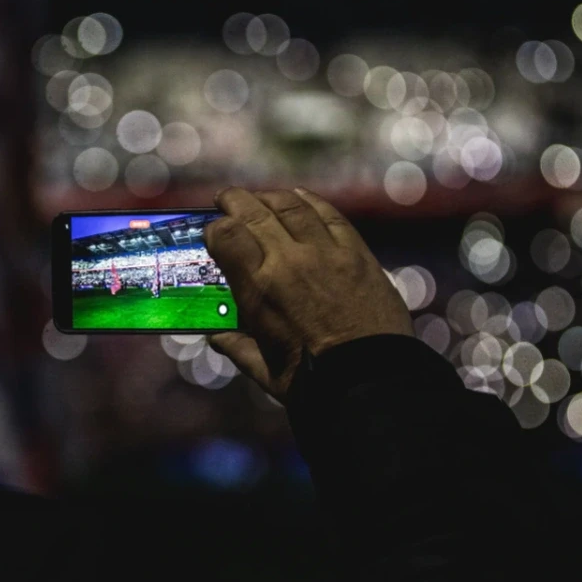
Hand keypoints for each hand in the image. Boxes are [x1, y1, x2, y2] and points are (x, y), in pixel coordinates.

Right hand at [204, 187, 413, 399]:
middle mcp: (288, 260)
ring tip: (260, 198)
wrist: (371, 381)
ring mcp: (325, 252)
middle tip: (225, 199)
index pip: (226, 235)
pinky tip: (299, 198)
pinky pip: (330, 215)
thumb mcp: (264, 371)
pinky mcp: (356, 253)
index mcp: (259, 289)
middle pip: (254, 211)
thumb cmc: (312, 384)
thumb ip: (237, 348)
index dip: (213, 228)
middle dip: (234, 201)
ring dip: (269, 197)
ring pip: (291, 206)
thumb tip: (216, 338)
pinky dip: (310, 202)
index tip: (211, 231)